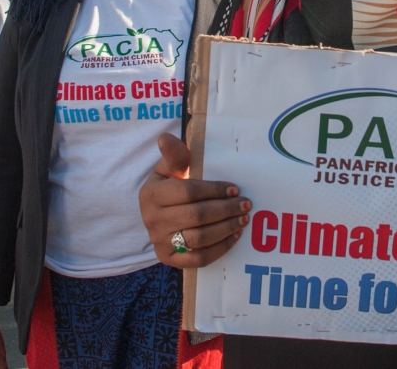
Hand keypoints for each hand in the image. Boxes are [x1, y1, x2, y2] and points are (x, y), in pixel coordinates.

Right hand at [139, 133, 250, 267]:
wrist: (157, 215)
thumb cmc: (169, 187)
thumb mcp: (168, 169)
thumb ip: (174, 155)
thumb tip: (165, 137)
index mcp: (151, 194)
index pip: (188, 192)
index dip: (214, 190)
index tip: (234, 189)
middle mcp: (152, 220)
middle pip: (196, 216)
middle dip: (225, 209)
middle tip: (245, 204)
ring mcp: (160, 243)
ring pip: (199, 239)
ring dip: (226, 229)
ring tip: (243, 219)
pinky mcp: (169, 259)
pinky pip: (198, 259)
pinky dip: (220, 248)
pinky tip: (234, 236)